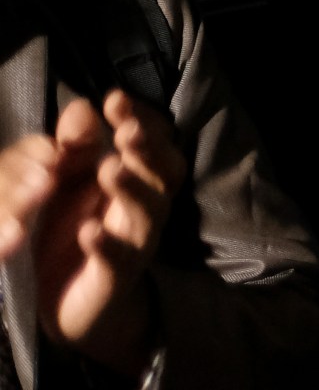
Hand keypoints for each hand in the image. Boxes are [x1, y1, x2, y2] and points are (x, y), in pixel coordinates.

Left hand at [2, 93, 182, 375]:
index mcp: (140, 179)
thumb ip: (76, 146)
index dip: (141, 120)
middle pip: (162, 173)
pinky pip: (118, 260)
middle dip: (147, 149)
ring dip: (132, 190)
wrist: (73, 304)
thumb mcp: (70, 182)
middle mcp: (148, 207)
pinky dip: (106, 245)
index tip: (115, 99)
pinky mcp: (115, 277)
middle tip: (127, 131)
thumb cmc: (78, 232)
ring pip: (147, 213)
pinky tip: (90, 231)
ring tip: (110, 170)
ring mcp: (135, 242)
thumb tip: (83, 107)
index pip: (154, 142)